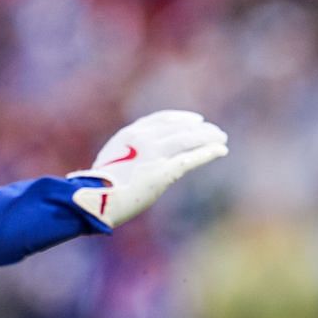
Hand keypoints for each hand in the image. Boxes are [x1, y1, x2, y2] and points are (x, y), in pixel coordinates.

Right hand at [67, 110, 228, 227]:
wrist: (94, 200)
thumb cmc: (98, 189)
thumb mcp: (110, 165)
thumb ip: (127, 158)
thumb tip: (135, 165)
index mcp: (128, 135)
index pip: (161, 120)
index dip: (180, 118)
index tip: (195, 120)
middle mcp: (143, 139)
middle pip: (178, 127)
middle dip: (199, 128)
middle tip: (214, 130)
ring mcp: (154, 154)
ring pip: (188, 139)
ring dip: (208, 137)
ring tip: (222, 138)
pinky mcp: (164, 171)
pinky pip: (191, 158)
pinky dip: (208, 152)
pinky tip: (221, 150)